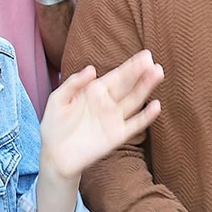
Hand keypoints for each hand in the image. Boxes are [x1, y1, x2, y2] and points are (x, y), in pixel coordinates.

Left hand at [40, 53, 163, 181]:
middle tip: (153, 61)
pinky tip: (155, 106)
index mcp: (94, 92)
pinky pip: (134, 125)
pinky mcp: (117, 136)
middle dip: (141, 73)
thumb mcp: (57, 100)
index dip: (130, 66)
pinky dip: (146, 116)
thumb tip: (91, 69)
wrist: (55, 156)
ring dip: (146, 88)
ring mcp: (114, 119)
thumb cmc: (54, 126)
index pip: (116, 76)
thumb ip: (73, 84)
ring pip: (134, 101)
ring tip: (157, 74)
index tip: (145, 55)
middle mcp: (107, 103)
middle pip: (128, 85)